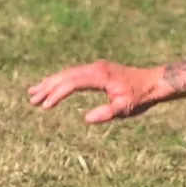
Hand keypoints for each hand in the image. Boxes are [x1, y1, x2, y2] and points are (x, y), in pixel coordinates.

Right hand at [27, 61, 165, 123]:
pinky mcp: (97, 70)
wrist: (154, 82)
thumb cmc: (141, 97)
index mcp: (100, 76)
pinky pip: (74, 73)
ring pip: (68, 73)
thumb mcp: (126, 108)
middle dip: (47, 87)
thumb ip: (107, 113)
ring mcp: (95, 67)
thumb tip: (86, 119)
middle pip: (65, 76)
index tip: (46, 106)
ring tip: (34, 92)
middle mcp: (95, 68)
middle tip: (31, 98)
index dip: (58, 94)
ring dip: (51, 82)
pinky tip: (52, 85)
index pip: (72, 84)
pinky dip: (61, 80)